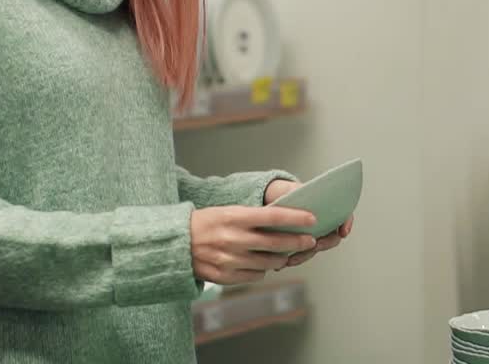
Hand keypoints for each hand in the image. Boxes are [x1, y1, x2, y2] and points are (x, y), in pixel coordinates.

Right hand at [190, 205, 316, 284]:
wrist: (176, 244)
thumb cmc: (205, 223)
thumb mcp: (227, 211)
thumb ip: (252, 218)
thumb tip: (282, 223)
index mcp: (234, 217)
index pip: (273, 216)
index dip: (296, 218)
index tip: (312, 218)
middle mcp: (233, 239)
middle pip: (276, 243)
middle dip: (298, 242)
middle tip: (310, 240)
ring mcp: (229, 260)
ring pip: (269, 263)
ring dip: (282, 258)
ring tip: (285, 253)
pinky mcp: (225, 277)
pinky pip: (255, 276)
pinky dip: (262, 271)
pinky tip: (261, 264)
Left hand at [263, 179, 354, 268]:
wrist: (273, 201)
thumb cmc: (286, 194)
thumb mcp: (292, 189)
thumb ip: (299, 191)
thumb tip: (302, 193)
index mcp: (326, 207)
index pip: (344, 214)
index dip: (347, 223)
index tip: (343, 232)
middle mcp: (323, 223)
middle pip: (332, 237)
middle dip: (326, 243)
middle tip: (316, 245)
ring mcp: (312, 235)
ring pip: (316, 248)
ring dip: (307, 255)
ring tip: (293, 259)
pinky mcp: (300, 245)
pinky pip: (302, 254)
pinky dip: (295, 258)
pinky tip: (284, 263)